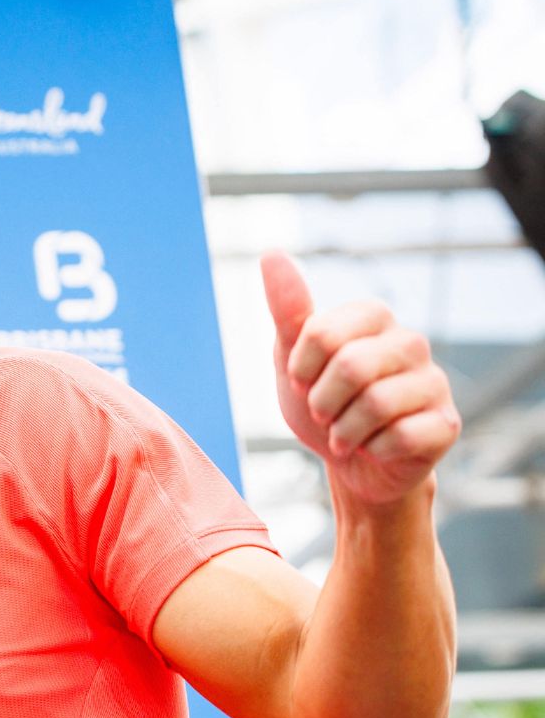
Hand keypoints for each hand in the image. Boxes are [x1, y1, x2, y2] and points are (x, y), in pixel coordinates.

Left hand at [260, 251, 460, 505]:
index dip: (301, 366)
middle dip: (322, 401)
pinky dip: (372, 450)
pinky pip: (401, 437)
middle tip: (323, 412)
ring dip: (344, 430)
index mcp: (373, 317)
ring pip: (377, 404)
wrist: (350, 463)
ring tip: (345, 433)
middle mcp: (411, 342)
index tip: (301, 380)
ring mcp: (433, 382)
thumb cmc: (322, 402)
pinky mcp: (446, 423)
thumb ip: (287, 309)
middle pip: (352, 367)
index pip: (323, 331)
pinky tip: (374, 448)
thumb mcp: (291, 357)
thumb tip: (271, 254)